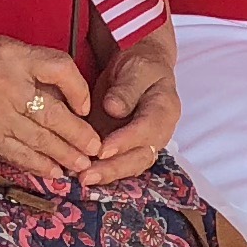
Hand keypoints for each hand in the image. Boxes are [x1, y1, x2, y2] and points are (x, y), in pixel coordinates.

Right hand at [0, 35, 101, 184]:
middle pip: (54, 114)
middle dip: (79, 136)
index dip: (79, 89)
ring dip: (65, 156)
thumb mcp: (0, 49)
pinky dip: (38, 165)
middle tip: (97, 149)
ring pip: (38, 140)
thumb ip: (32, 67)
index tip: (86, 106)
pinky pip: (16, 155)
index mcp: (11, 55)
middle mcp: (4, 85)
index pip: (59, 68)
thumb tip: (67, 98)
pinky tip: (54, 172)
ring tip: (82, 165)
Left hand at [80, 28, 178, 183]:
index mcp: (165, 109)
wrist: (143, 68)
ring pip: (130, 165)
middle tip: (87, 176)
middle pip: (140, 156)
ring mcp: (145, 143)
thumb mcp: (135, 68)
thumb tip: (114, 108)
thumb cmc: (140, 66)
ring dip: (107, 175)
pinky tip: (82, 175)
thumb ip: (126, 88)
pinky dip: (103, 172)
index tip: (102, 150)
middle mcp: (159, 132)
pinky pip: (119, 164)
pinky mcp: (130, 148)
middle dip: (113, 168)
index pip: (147, 129)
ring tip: (81, 179)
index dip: (125, 142)